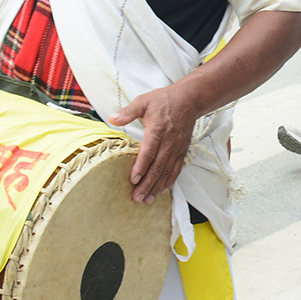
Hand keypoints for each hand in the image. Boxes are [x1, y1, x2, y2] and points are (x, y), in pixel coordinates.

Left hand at [110, 85, 201, 203]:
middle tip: (137, 198)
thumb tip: (112, 119)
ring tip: (147, 200)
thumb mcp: (144, 101)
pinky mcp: (182, 151)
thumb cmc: (163, 100)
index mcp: (157, 130)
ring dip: (157, 187)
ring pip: (167, 171)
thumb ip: (128, 112)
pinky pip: (176, 169)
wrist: (189, 99)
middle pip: (157, 166)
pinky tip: (161, 191)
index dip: (141, 167)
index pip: (149, 151)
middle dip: (147, 184)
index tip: (133, 180)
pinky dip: (169, 181)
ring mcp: (177, 148)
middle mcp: (169, 142)